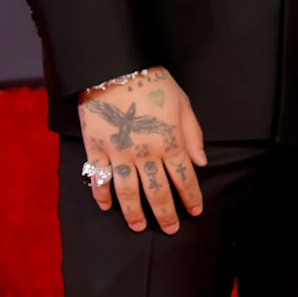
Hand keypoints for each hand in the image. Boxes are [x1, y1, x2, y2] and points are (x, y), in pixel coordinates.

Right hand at [78, 67, 206, 232]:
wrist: (116, 67)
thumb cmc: (154, 82)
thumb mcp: (182, 102)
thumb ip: (192, 133)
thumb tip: (201, 162)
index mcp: (169, 141)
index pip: (184, 177)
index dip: (191, 197)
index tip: (195, 212)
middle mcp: (145, 153)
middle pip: (157, 191)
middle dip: (166, 213)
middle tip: (171, 229)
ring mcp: (119, 153)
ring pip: (128, 192)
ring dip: (134, 213)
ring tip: (139, 226)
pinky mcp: (96, 149)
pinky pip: (98, 178)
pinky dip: (102, 195)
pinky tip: (107, 206)